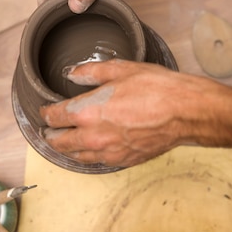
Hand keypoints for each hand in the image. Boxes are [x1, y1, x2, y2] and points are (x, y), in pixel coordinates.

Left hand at [39, 59, 195, 166]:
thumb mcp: (121, 69)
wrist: (186, 112)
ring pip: (76, 156)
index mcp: (87, 112)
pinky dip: (88, 155)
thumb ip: (91, 72)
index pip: (54, 117)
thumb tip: (73, 73)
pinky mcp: (123, 160)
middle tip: (49, 129)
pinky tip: (90, 149)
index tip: (45, 110)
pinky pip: (97, 161)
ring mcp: (108, 152)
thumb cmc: (158, 89)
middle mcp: (93, 136)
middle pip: (59, 141)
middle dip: (50, 134)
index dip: (45, 113)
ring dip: (66, 148)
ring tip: (63, 142)